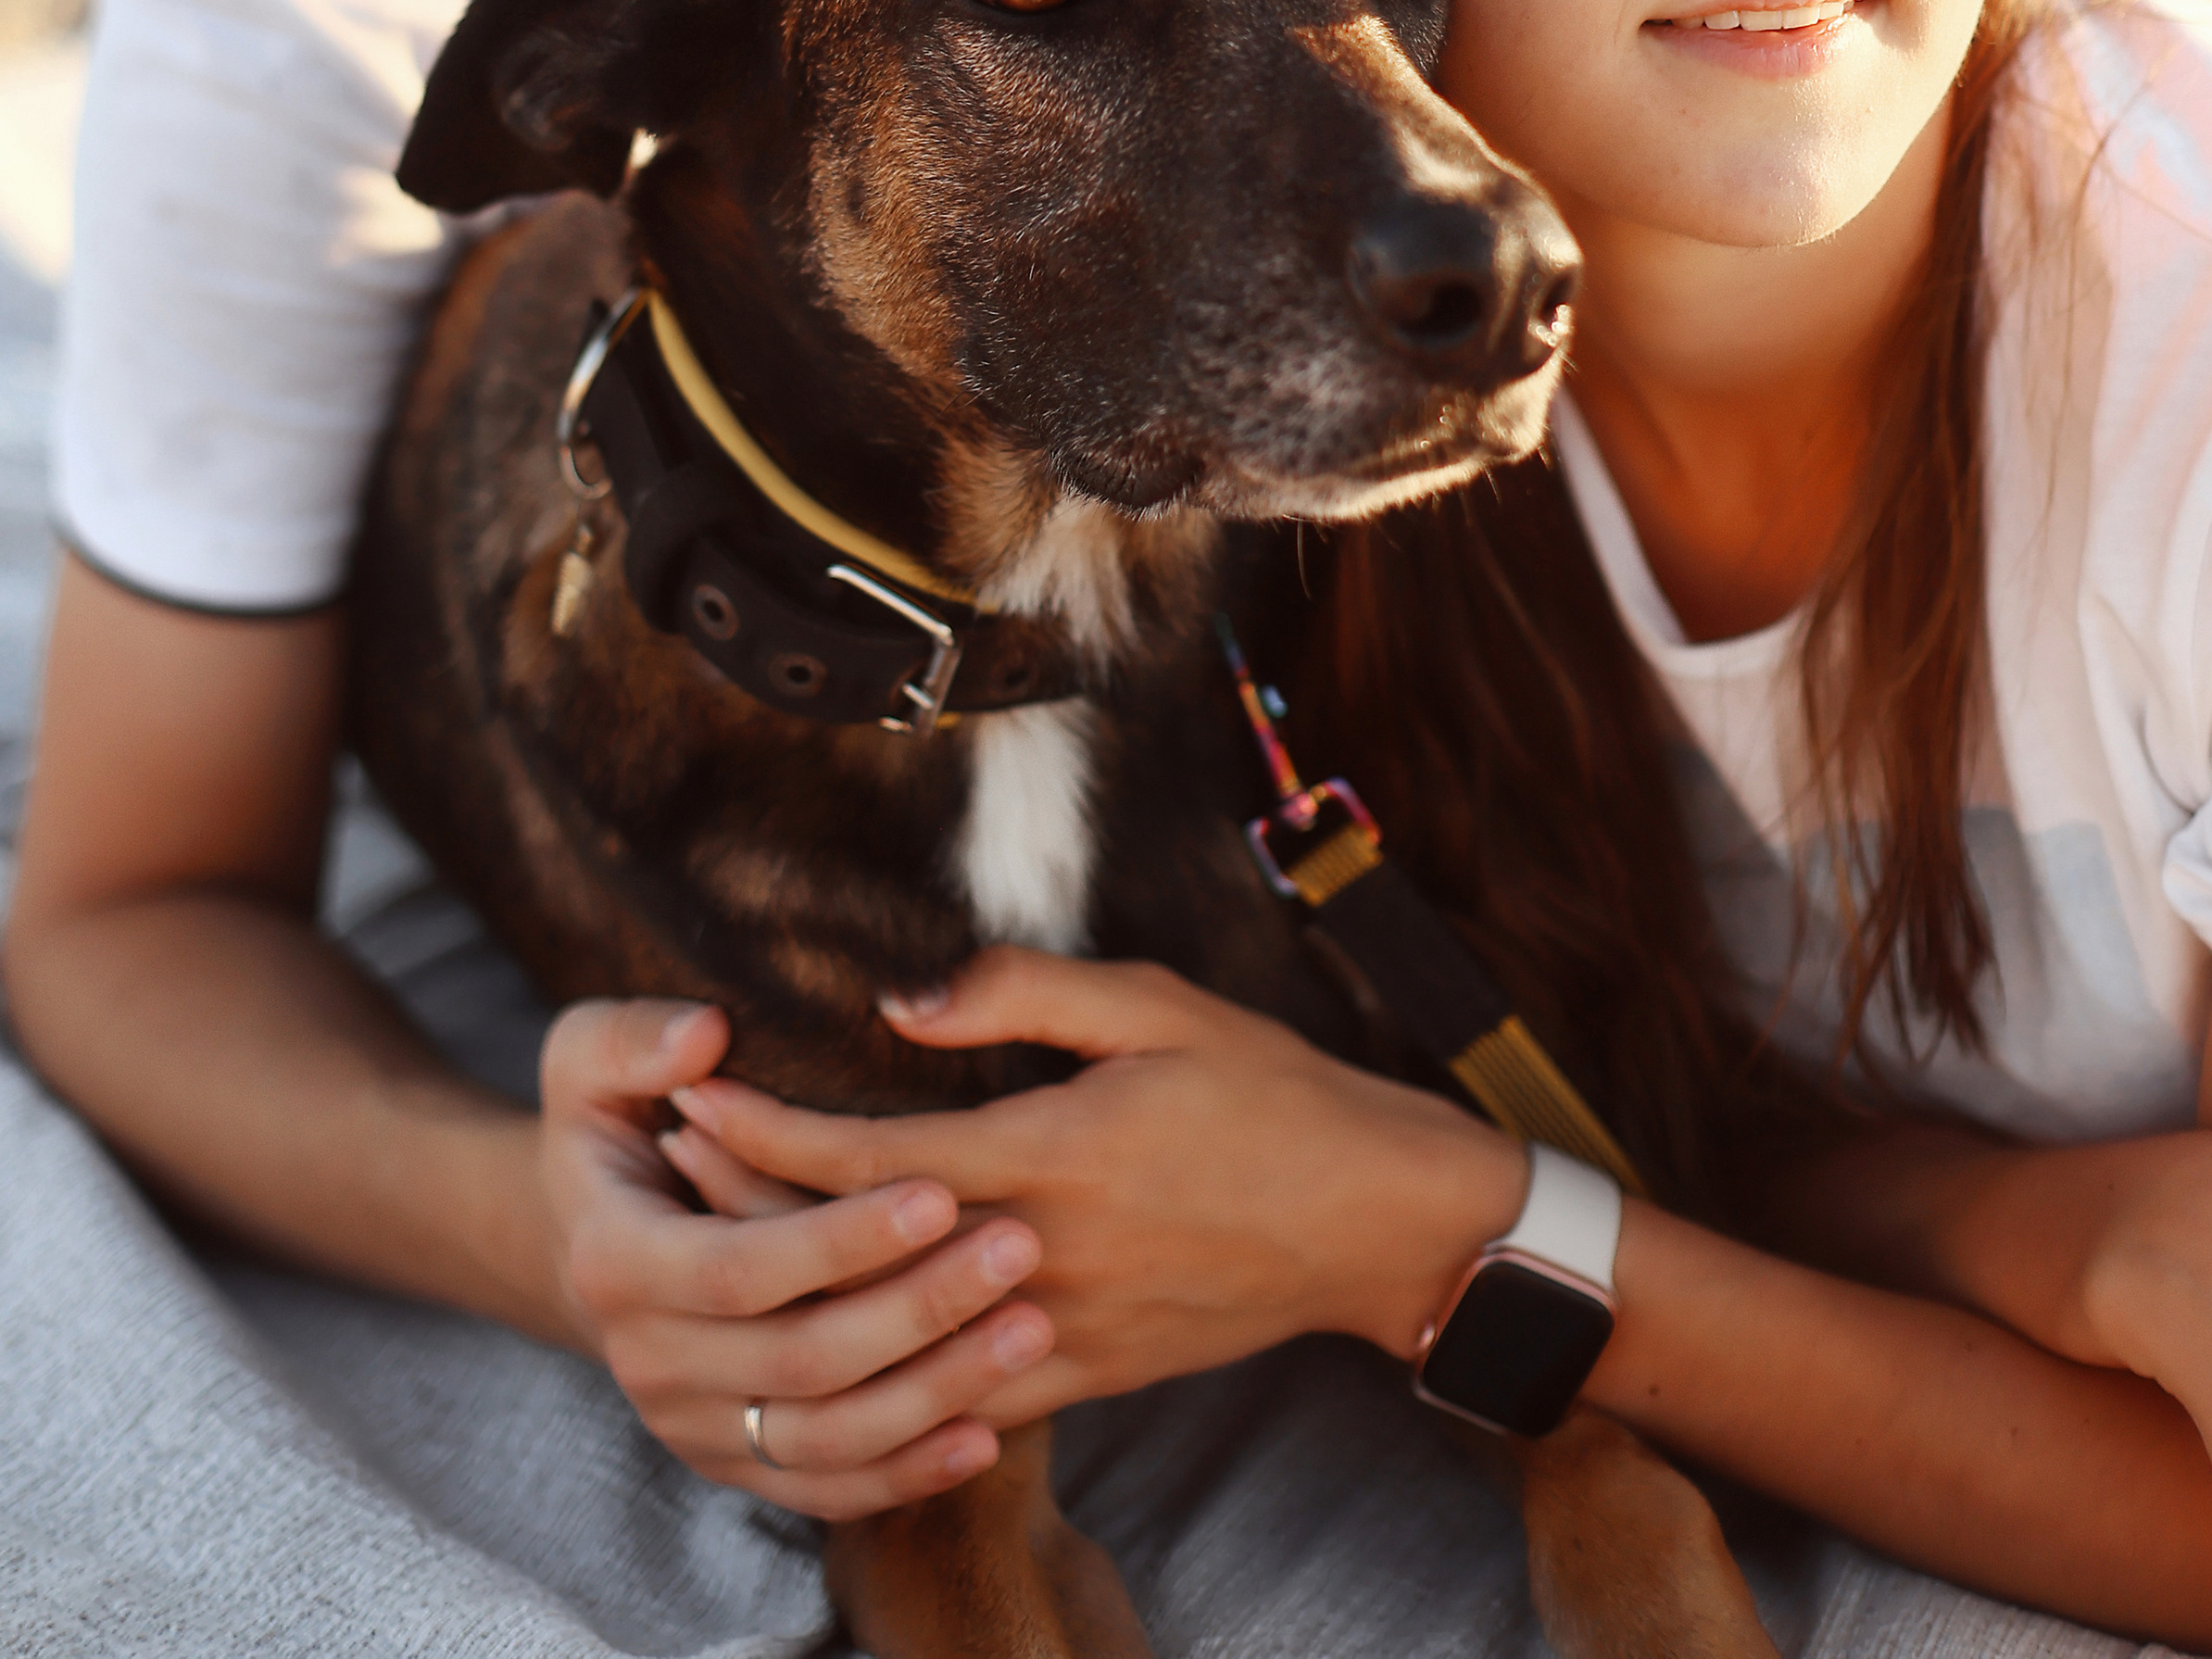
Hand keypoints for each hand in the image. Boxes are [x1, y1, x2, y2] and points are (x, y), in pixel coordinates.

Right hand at [535, 997, 1053, 1515]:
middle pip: (801, 1360)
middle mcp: (648, 1361)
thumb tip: (707, 1035)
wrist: (580, 1237)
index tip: (940, 1193)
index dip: (841, 1240)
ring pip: (826, 1437)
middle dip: (918, 1307)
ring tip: (1032, 1327)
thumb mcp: (586, 1056)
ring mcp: (691, 1425)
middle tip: (1020, 1246)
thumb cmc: (607, 1122)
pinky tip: (987, 1433)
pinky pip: (825, 1489)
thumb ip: (638, 1039)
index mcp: (617, 1261)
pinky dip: (906, 1472)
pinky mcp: (732, 1463)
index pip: (740, 1268)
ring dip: (935, 1392)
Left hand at [665, 946, 1525, 1419]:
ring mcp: (1062, 1329)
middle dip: (752, 1210)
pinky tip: (832, 1343)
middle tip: (665, 1171)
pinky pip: (963, 1391)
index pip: (868, 1156)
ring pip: (897, 1333)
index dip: (767, 1131)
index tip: (691, 1096)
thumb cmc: (1268, 1091)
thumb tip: (898, 1003)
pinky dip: (886, 1364)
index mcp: (1051, 1153)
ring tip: (722, 1248)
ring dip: (802, 1291)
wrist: (1372, 1220)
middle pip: (859, 1249)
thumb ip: (1019, 995)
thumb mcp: (1155, 1005)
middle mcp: (1042, 1255)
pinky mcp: (1090, 1374)